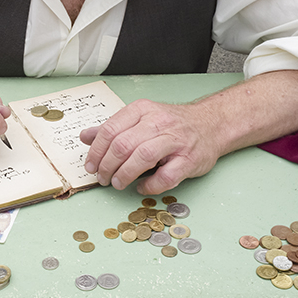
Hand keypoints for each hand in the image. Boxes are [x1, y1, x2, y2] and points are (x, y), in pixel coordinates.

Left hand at [80, 99, 222, 194]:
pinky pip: (166, 176)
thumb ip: (113, 128)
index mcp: (142, 110)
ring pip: (143, 157)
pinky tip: (142, 187)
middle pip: (123, 144)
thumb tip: (85, 137)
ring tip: (118, 183)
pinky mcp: (189, 159)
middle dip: (107, 166)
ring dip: (125, 174)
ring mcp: (176, 140)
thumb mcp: (140, 119)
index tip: (90, 166)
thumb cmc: (172, 124)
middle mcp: (158, 122)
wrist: (211, 124)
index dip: (96, 151)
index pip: (111, 130)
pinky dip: (150, 185)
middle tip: (102, 178)